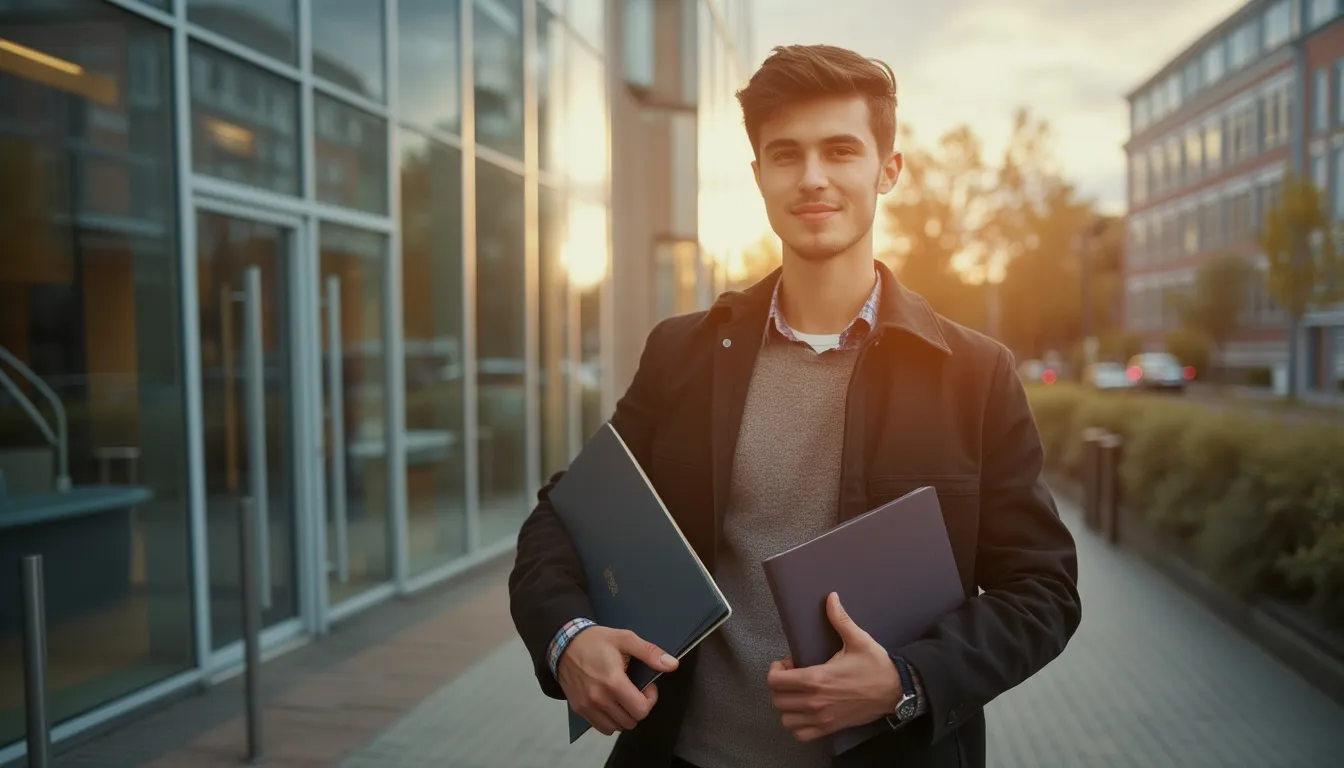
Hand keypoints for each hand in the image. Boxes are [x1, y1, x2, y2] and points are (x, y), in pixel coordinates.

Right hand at [556, 626, 678, 735]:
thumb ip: (650, 653)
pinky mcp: (579, 709)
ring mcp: (587, 706)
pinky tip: (610, 704)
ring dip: (625, 716)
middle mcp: (599, 698)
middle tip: (635, 691)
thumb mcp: (625, 639)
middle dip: (638, 707)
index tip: (646, 687)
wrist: (564, 643)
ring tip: (622, 697)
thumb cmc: (595, 640)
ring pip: (617, 727)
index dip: (650, 700)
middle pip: (631, 721)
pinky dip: (610, 720)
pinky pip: (601, 727)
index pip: (641, 710)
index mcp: (613, 681)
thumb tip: (672, 665)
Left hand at [766, 592, 902, 742]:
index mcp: (817, 678)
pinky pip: (800, 734)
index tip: (787, 663)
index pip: (775, 681)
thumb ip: (840, 619)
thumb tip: (831, 597)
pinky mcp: (830, 728)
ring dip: (786, 706)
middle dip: (779, 686)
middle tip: (792, 676)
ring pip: (786, 719)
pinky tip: (805, 712)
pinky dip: (797, 725)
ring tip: (797, 694)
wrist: (896, 691)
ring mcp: (822, 718)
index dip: (775, 671)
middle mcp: (815, 701)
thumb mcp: (858, 639)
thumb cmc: (876, 665)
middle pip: (777, 699)